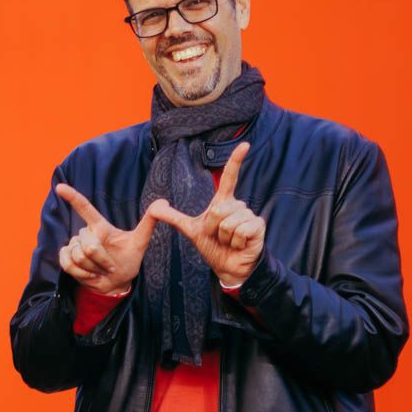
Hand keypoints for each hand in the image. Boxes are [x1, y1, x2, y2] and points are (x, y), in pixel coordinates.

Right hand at [54, 183, 156, 294]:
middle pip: (88, 244)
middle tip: (110, 266)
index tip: (60, 187)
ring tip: (100, 270)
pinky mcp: (66, 258)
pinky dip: (81, 273)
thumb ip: (150, 222)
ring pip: (78, 255)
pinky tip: (89, 275)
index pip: (85, 208)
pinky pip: (67, 263)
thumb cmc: (128, 259)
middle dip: (101, 259)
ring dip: (92, 268)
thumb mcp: (140, 242)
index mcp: (100, 226)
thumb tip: (164, 201)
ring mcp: (74, 245)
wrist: (117, 281)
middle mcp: (86, 233)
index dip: (73, 197)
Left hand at [145, 142, 264, 288]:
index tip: (245, 145)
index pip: (229, 177)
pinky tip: (239, 245)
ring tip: (229, 242)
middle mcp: (238, 205)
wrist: (227, 267)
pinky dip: (235, 242)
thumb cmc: (213, 247)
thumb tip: (154, 207)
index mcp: (224, 202)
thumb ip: (173, 217)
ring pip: (228, 222)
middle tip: (219, 237)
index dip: (236, 160)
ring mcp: (249, 215)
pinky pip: (240, 231)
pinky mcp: (258, 226)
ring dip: (224, 237)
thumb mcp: (190, 230)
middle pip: (218, 210)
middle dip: (213, 228)